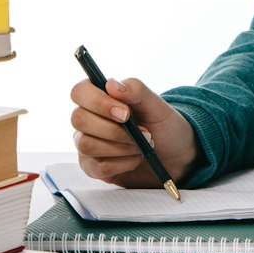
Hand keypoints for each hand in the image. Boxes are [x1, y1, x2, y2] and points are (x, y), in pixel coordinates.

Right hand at [68, 74, 199, 187]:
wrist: (174, 155)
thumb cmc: (163, 125)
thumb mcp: (156, 105)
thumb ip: (136, 90)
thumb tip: (111, 84)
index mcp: (99, 97)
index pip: (79, 92)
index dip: (98, 102)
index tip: (125, 113)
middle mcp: (88, 119)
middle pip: (78, 119)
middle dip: (113, 129)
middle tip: (142, 132)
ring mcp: (87, 144)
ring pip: (86, 145)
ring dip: (120, 147)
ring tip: (141, 146)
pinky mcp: (93, 168)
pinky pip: (99, 167)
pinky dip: (124, 164)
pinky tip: (136, 158)